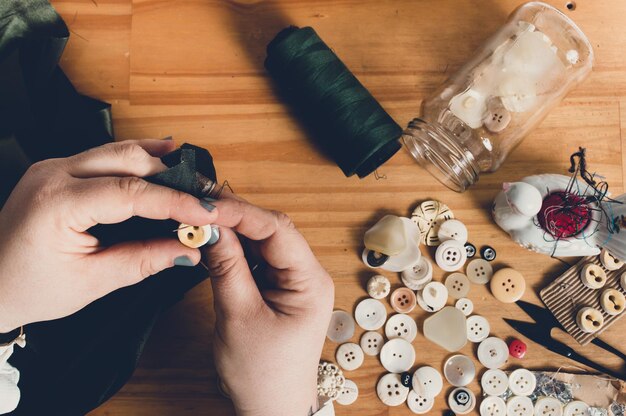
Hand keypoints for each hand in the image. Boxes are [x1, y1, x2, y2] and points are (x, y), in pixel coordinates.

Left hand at [0, 140, 217, 331]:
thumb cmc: (27, 288)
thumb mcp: (91, 282)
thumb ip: (143, 260)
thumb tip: (187, 249)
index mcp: (56, 204)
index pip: (130, 193)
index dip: (175, 201)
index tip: (206, 213)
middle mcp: (54, 174)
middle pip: (128, 159)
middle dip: (173, 177)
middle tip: (205, 196)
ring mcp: (55, 167)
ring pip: (120, 151)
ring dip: (160, 164)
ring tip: (194, 180)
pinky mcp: (61, 170)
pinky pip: (107, 156)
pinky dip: (139, 158)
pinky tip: (165, 154)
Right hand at [204, 195, 333, 415]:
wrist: (272, 407)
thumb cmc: (262, 374)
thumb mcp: (239, 317)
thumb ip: (226, 267)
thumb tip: (210, 227)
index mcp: (310, 281)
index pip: (277, 230)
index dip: (241, 212)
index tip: (207, 206)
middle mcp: (308, 275)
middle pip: (271, 230)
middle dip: (234, 218)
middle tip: (197, 209)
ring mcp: (294, 280)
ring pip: (262, 242)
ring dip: (232, 232)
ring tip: (199, 224)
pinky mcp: (279, 287)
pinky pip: (257, 258)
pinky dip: (234, 250)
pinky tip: (212, 244)